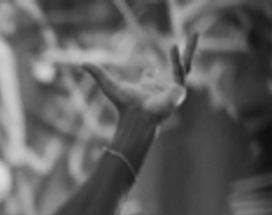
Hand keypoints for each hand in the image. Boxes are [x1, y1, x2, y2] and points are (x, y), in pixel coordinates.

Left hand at [79, 34, 197, 122]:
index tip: (148, 71)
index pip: (150, 78)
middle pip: (171, 68)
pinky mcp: (179, 90)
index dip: (149, 75)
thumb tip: (81, 63)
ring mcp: (172, 88)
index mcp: (146, 88)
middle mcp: (160, 88)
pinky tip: (173, 47)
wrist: (137, 118)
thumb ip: (97, 73)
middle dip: (178, 56)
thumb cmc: (124, 105)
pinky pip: (181, 70)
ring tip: (195, 34)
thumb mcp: (109, 84)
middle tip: (177, 44)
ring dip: (190, 50)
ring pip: (185, 65)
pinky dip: (177, 59)